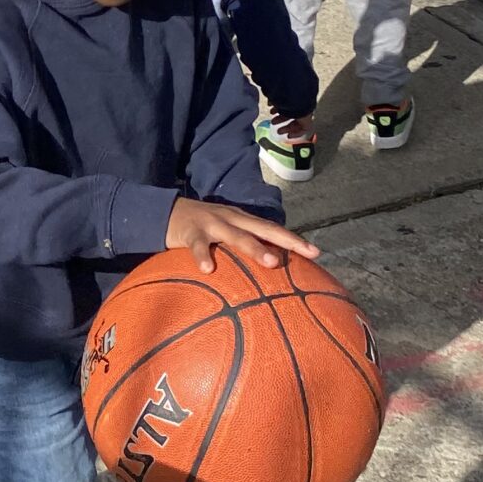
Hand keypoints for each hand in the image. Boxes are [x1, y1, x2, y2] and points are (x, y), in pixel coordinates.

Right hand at [167, 196, 318, 272]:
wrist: (165, 212)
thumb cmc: (201, 228)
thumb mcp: (225, 230)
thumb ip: (242, 243)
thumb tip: (267, 267)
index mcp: (242, 220)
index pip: (273, 229)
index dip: (294, 240)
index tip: (316, 253)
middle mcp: (232, 219)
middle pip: (264, 229)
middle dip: (286, 241)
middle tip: (307, 253)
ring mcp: (212, 224)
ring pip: (237, 236)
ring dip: (255, 248)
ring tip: (272, 263)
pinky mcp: (191, 232)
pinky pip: (199, 246)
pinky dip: (203, 257)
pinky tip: (208, 270)